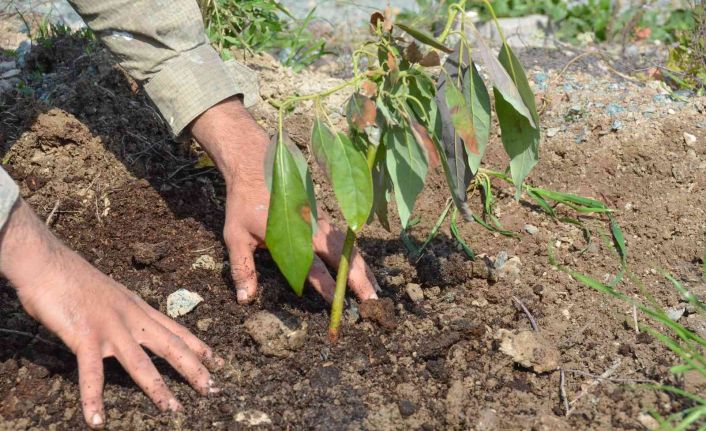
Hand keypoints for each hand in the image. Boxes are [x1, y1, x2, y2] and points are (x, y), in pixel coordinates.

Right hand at [0, 199, 221, 428]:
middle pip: (170, 346)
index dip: (198, 346)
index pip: (176, 329)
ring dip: (159, 388)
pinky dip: (93, 399)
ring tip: (174, 410)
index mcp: (138, 307)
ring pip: (141, 363)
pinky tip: (97, 421)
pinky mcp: (85, 337)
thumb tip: (130, 328)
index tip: (217, 360)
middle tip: (213, 389)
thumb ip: (123, 314)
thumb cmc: (74, 278)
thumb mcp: (111, 296)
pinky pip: (92, 373)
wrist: (48, 263)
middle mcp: (131, 318)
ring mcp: (110, 328)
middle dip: (194, 369)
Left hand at [190, 97, 379, 303]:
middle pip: (342, 257)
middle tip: (372, 303)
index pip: (314, 267)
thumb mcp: (236, 236)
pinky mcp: (323, 218)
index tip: (338, 304)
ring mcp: (321, 222)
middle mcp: (313, 229)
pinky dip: (358, 256)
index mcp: (293, 235)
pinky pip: (346, 240)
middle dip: (358, 280)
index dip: (327, 286)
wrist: (255, 165)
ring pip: (349, 248)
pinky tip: (365, 269)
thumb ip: (242, 267)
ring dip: (364, 269)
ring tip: (376, 291)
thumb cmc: (244, 203)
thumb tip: (245, 298)